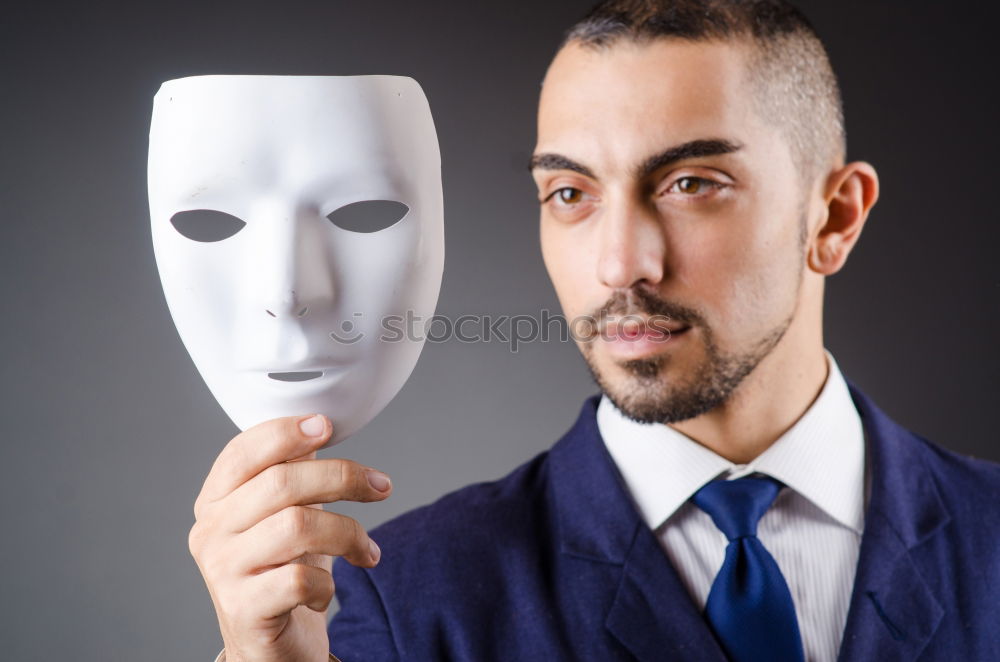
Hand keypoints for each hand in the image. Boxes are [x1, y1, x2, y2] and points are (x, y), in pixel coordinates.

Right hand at [188, 414, 390, 661]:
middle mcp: (210, 532)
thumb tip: (319, 425)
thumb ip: (290, 473)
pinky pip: (299, 579)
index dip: (286, 432)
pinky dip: (328, 582)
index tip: (327, 425)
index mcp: (215, 500)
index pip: (243, 452)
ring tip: (367, 549)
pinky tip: (327, 588)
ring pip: (297, 526)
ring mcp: (223, 571)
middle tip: (380, 486)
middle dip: (343, 477)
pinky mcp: (244, 609)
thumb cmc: (278, 571)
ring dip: (349, 533)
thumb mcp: (281, 516)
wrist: (266, 646)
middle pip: (282, 483)